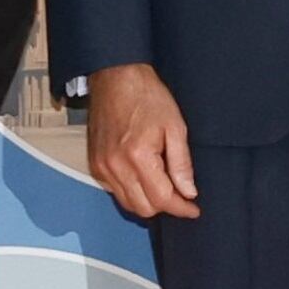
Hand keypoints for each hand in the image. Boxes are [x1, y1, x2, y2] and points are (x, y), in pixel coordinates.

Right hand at [88, 63, 200, 221]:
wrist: (116, 78)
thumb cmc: (147, 97)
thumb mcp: (175, 126)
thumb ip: (181, 163)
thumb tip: (188, 192)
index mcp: (138, 156)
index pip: (162, 198)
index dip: (181, 208)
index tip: (193, 209)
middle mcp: (115, 167)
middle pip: (144, 208)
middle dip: (166, 206)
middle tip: (181, 194)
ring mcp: (102, 167)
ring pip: (128, 204)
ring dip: (148, 201)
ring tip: (163, 184)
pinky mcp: (95, 165)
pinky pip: (115, 192)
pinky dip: (132, 192)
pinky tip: (144, 177)